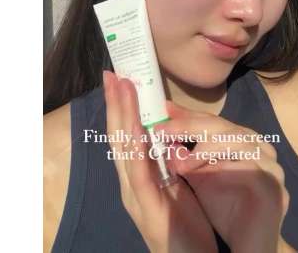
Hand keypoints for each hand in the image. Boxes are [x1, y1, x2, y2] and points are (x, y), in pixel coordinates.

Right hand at [102, 71, 217, 252]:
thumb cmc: (184, 223)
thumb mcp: (175, 183)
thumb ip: (167, 158)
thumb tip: (165, 129)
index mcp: (139, 174)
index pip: (127, 133)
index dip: (121, 106)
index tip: (119, 79)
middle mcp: (131, 181)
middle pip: (120, 136)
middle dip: (116, 104)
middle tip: (113, 75)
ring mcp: (135, 195)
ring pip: (125, 149)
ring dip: (122, 117)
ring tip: (120, 90)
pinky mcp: (147, 209)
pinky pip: (139, 174)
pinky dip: (135, 150)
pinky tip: (135, 129)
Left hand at [154, 101, 289, 252]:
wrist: (248, 244)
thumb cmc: (225, 209)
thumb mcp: (198, 177)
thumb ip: (184, 154)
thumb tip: (159, 131)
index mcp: (240, 139)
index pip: (210, 120)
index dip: (185, 114)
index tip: (162, 109)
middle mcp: (257, 144)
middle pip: (221, 125)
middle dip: (188, 126)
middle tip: (161, 129)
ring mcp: (269, 160)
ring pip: (235, 138)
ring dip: (202, 147)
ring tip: (177, 160)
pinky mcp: (274, 179)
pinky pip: (249, 162)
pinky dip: (221, 163)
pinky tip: (198, 169)